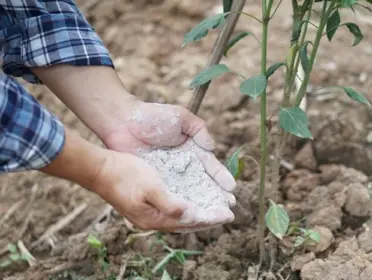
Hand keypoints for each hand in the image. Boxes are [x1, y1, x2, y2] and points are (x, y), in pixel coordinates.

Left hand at [32, 65, 235, 230]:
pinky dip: (181, 205)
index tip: (231, 188)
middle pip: (204, 184)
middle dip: (216, 195)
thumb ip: (199, 129)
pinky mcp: (156, 182)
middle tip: (229, 207)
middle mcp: (184, 165)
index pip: (211, 167)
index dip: (221, 178)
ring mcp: (170, 175)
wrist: (123, 122)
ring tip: (214, 215)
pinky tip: (190, 214)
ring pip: (189, 193)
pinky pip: (170, 195)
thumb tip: (212, 148)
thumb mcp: (182, 117)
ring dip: (202, 204)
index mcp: (193, 150)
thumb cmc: (153, 117)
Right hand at [93, 150, 234, 231]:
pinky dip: (186, 208)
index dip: (211, 218)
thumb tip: (190, 214)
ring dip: (198, 214)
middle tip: (226, 214)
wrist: (100, 170)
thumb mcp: (150, 187)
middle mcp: (153, 220)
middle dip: (208, 219)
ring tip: (213, 210)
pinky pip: (172, 211)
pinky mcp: (145, 205)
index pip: (190, 222)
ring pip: (180, 218)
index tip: (228, 214)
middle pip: (187, 223)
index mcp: (155, 218)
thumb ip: (169, 203)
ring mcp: (148, 214)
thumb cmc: (125, 175)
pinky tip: (191, 202)